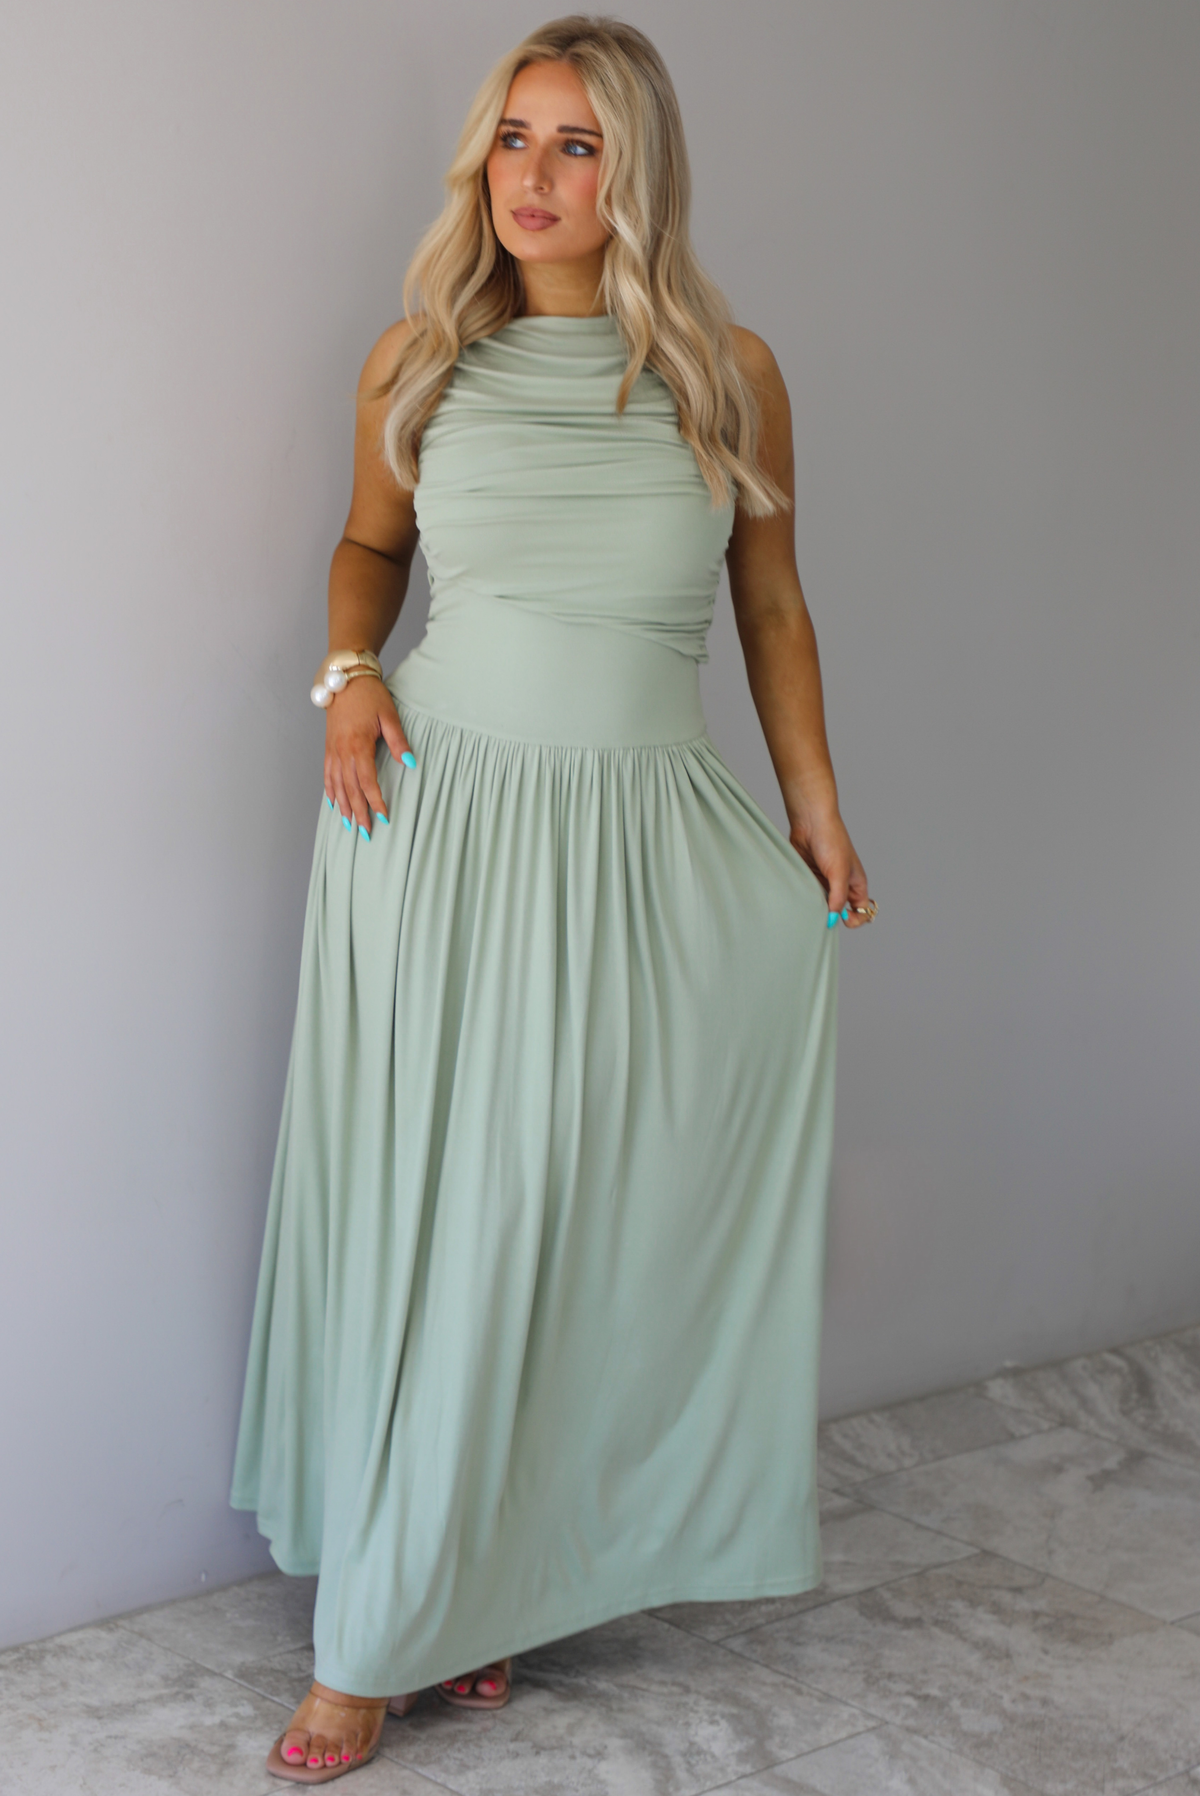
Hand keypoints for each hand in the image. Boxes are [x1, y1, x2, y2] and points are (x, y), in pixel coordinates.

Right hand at [324, 676, 413, 836]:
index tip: (384, 818)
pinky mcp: (328, 747)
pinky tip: (334, 803)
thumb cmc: (370, 696)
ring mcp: (333, 750)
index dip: (375, 801)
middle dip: (359, 812)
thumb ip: (398, 741)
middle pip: (350, 789)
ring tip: (350, 825)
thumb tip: (410, 764)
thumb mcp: (389, 715)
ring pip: (337, 785)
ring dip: (343, 807)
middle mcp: (342, 751)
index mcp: (358, 745)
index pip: (367, 781)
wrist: (344, 679)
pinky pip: (327, 774)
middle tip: (366, 833)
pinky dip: (330, 791)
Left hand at [788, 808, 871, 928]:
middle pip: (841, 911)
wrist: (810, 822)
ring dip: (817, 908)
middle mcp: (842, 885)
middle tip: (822, 916)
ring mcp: (825, 882)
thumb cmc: (831, 841)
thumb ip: (838, 898)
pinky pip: (809, 895)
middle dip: (833, 917)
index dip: (856, 919)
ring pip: (823, 905)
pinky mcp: (810, 878)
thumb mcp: (838, 872)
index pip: (863, 911)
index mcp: (856, 884)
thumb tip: (834, 919)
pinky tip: (801, 898)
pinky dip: (806, 899)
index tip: (843, 918)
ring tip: (810, 905)